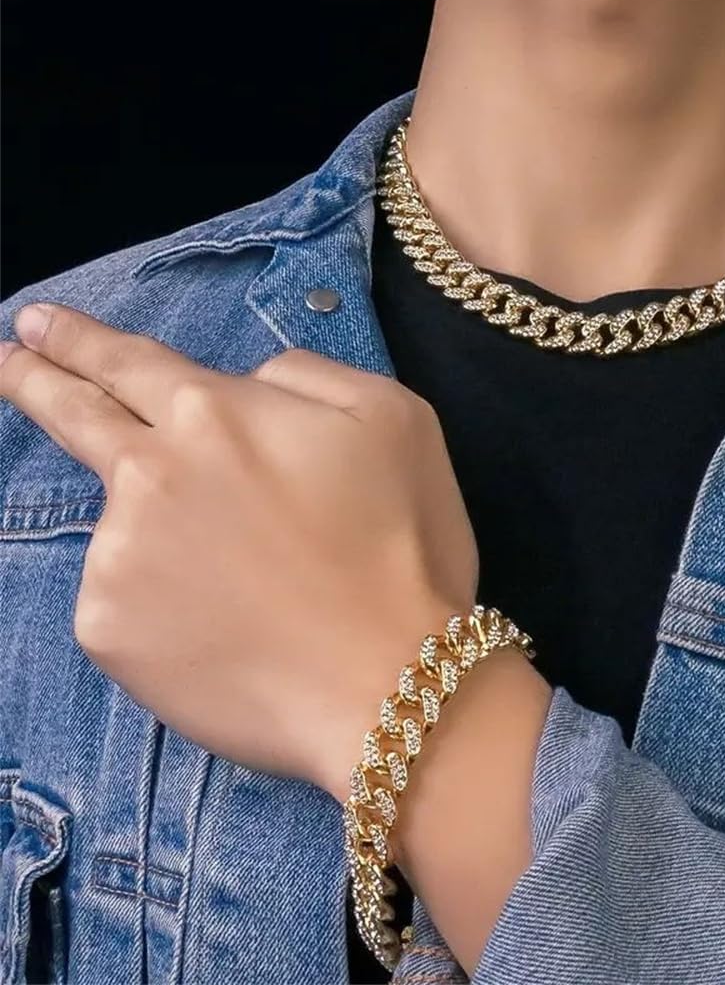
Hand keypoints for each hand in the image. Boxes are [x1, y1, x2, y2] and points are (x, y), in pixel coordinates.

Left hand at [0, 302, 479, 799]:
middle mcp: (147, 473)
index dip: (77, 339)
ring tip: (240, 579)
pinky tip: (227, 630)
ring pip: (123, 525)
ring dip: (160, 534)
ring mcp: (117, 554)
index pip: (126, 361)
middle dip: (32, 379)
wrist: (386, 683)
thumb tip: (248, 382)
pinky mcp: (108, 631)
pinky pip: (128, 601)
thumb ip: (307, 375)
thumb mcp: (394, 419)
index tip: (35, 325)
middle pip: (72, 415)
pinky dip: (168, 605)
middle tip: (8, 361)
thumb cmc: (402, 547)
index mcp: (216, 413)